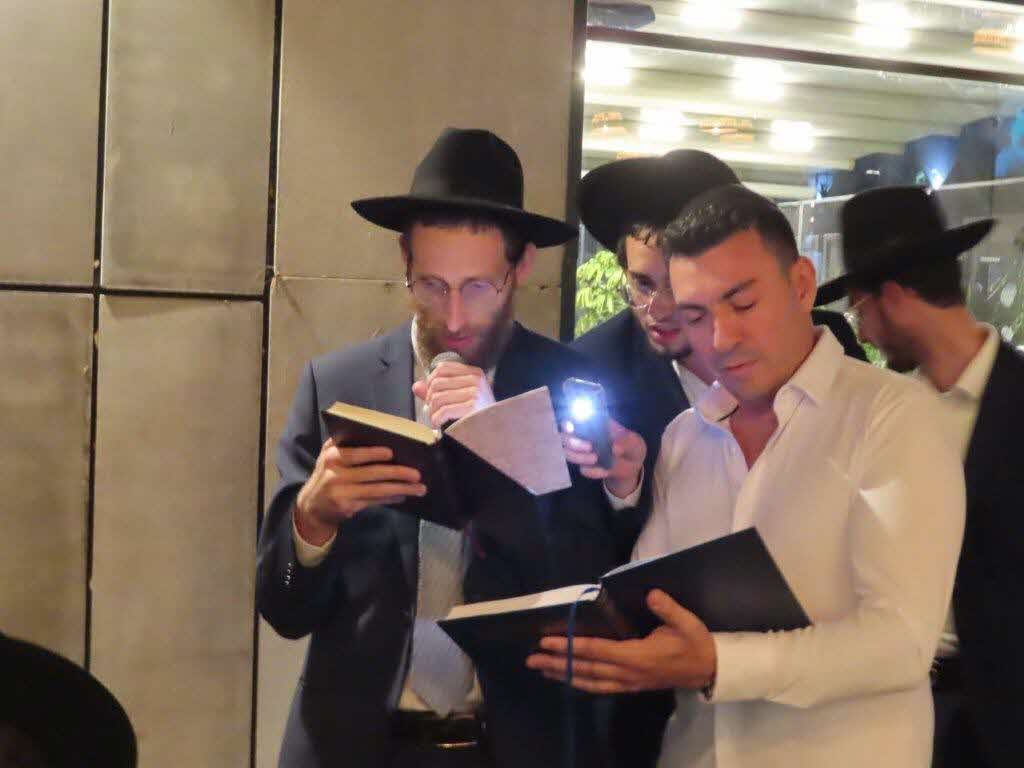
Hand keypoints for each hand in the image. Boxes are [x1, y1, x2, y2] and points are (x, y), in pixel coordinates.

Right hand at [295, 440, 426, 543]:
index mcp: (332, 456)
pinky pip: (374, 501)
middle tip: (417, 474)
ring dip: (401, 489)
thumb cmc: (328, 475)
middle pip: (371, 473)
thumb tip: (385, 443)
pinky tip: (403, 495)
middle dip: (397, 473)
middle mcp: (334, 474)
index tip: (391, 452)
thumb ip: (347, 447)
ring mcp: (341, 492)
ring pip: (377, 490)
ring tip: (419, 488)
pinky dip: (391, 498)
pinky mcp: (347, 507)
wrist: (311, 506)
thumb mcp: (330, 458)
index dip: (373, 453)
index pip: (354, 454)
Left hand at [411, 361, 495, 427]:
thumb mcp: (459, 398)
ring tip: (436, 419)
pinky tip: (438, 424)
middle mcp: (476, 380)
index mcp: (474, 373)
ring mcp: (475, 393)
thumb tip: (416, 385)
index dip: (430, 381)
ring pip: (437, 398)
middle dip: (429, 399)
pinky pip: (443, 410)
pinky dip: (436, 419)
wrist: (495, 434)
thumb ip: (437, 391)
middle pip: (436, 383)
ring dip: (431, 411)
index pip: (442, 368)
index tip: (431, 395)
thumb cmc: (475, 416)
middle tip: (433, 411)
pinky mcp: (472, 408)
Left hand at [525, 590, 715, 693]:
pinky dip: (581, 682)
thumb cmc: (696, 643)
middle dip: (557, 663)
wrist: (709, 670)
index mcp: (637, 656)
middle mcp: (628, 672)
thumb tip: (651, 593)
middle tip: (531, 658)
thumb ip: (668, 608)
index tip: (548, 641)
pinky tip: (569, 678)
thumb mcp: (687, 622)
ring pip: (590, 681)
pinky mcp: (631, 685)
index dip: (571, 646)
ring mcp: (629, 682)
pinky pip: (600, 686)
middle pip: (586, 669)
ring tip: (541, 669)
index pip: (597, 651)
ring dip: (564, 675)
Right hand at [561, 417, 644, 498]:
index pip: (573, 419)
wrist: (633, 465)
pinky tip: (605, 470)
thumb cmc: (631, 445)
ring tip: (596, 458)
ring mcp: (583, 453)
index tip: (570, 427)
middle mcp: (584, 437)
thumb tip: (614, 448)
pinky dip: (594, 471)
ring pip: (568, 453)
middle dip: (572, 442)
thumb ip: (626, 441)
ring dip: (579, 457)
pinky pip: (584, 469)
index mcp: (593, 424)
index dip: (567, 423)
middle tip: (589, 446)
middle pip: (564, 437)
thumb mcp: (634, 440)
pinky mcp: (588, 467)